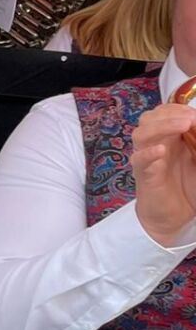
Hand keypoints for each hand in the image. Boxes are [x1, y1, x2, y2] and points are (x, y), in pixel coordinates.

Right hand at [132, 103, 195, 246]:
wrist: (175, 220)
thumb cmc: (189, 188)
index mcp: (170, 138)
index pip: (166, 112)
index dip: (180, 109)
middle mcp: (156, 144)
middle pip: (151, 118)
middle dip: (171, 113)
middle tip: (192, 118)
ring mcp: (148, 159)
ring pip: (142, 134)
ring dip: (161, 126)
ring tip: (182, 125)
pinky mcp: (144, 175)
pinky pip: (139, 160)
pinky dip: (147, 153)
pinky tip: (160, 150)